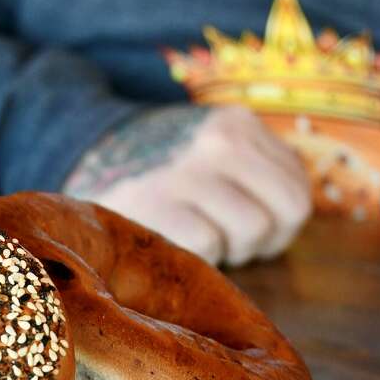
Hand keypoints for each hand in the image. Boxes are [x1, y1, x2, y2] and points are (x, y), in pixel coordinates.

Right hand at [63, 105, 310, 265]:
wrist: (82, 170)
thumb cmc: (161, 181)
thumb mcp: (215, 158)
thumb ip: (256, 177)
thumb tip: (293, 217)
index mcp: (236, 125)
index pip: (297, 196)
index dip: (277, 224)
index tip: (241, 222)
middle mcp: (217, 140)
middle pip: (278, 218)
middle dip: (252, 241)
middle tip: (214, 234)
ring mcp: (186, 170)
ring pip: (250, 232)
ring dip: (225, 249)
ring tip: (193, 235)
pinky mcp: (155, 202)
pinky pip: (207, 245)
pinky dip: (192, 254)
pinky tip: (170, 241)